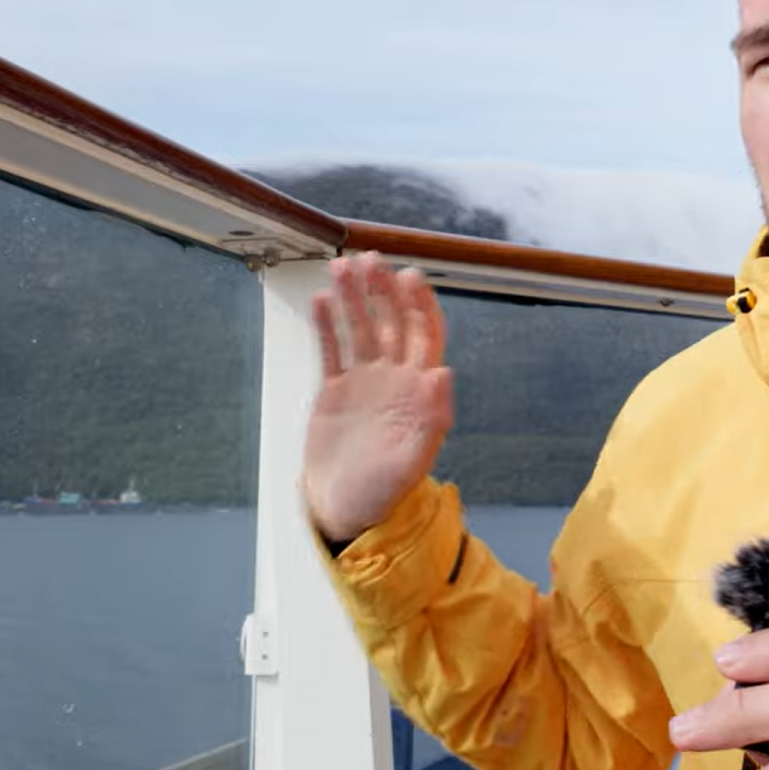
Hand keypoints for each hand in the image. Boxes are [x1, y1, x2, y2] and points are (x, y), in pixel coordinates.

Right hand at [302, 251, 453, 542]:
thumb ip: (432, 417)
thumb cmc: (384, 491)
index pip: (426, 335)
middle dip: (382, 290)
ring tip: (342, 266)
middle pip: (392, 322)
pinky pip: (333, 349)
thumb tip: (445, 372)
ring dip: (354, 298)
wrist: (346, 508)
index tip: (408, 276)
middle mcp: (394, 379)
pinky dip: (328, 324)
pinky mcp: (336, 391)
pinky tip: (323, 299)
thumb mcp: (412, 459)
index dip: (419, 305)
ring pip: (362, 329)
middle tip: (369, 260)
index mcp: (419, 391)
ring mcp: (365, 382)